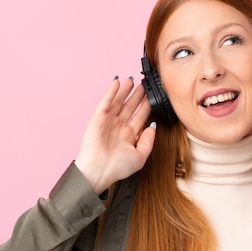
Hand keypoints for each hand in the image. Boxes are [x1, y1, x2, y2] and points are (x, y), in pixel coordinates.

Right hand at [75, 77, 155, 193]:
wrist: (99, 170)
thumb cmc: (117, 168)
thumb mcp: (140, 156)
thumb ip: (148, 141)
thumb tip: (153, 126)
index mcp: (129, 136)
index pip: (140, 117)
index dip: (146, 106)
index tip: (153, 96)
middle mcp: (119, 127)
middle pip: (130, 107)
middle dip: (137, 96)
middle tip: (144, 84)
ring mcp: (108, 121)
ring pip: (119, 102)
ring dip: (125, 90)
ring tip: (132, 80)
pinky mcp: (98, 118)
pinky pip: (106, 101)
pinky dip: (112, 91)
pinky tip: (117, 82)